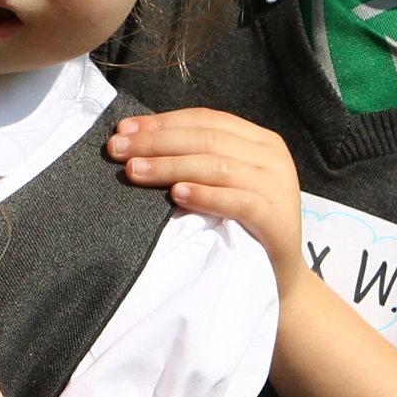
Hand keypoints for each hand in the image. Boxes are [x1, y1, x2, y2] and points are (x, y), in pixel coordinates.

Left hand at [106, 108, 306, 288]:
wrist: (279, 276)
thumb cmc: (243, 227)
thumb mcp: (224, 184)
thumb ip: (196, 161)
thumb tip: (137, 144)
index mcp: (258, 141)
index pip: (205, 120)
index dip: (162, 122)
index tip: (123, 130)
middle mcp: (271, 157)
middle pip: (206, 139)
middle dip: (156, 142)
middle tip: (117, 150)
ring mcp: (277, 186)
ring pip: (217, 166)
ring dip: (170, 166)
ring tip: (135, 171)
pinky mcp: (277, 217)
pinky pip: (238, 201)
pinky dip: (205, 195)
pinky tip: (177, 194)